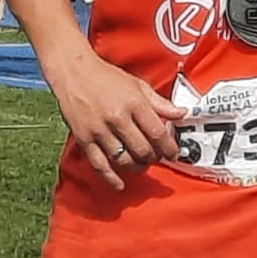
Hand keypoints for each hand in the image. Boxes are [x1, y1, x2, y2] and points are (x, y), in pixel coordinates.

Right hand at [46, 51, 185, 190]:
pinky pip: (99, 165)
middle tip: (158, 158)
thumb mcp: (138, 85)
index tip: (173, 152)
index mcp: (134, 102)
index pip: (156, 132)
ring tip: (143, 164)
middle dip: (154, 158)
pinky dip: (111, 178)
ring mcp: (100, 130)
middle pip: (142, 149)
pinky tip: (120, 184)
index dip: (168, 146)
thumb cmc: (107, 77)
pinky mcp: (84, 139)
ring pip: (123, 160)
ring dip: (137, 167)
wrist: (74, 73)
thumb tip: (181, 113)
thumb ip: (160, 102)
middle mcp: (117, 118)